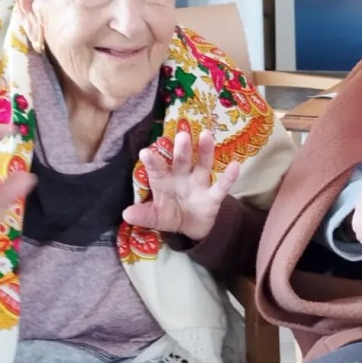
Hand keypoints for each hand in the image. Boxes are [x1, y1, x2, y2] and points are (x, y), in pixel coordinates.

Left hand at [122, 130, 238, 241]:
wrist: (191, 227)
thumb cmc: (170, 214)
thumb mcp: (155, 217)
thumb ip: (143, 215)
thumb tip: (126, 214)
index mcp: (164, 180)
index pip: (157, 169)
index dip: (152, 161)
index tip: (145, 152)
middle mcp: (182, 177)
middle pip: (182, 161)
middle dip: (182, 149)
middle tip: (182, 135)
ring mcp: (199, 184)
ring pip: (203, 164)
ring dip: (205, 151)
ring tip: (207, 135)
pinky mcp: (213, 196)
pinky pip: (222, 186)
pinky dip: (229, 177)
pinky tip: (235, 166)